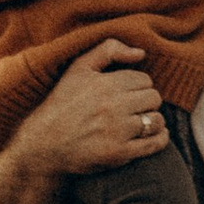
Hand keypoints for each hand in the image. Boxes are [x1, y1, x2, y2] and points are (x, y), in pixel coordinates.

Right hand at [0, 39, 167, 203]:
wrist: (42, 144)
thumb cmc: (62, 103)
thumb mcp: (78, 69)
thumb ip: (108, 50)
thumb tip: (141, 53)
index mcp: (105, 84)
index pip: (144, 79)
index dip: (138, 86)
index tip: (127, 93)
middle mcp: (113, 106)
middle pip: (153, 98)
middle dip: (146, 102)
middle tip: (133, 108)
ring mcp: (117, 131)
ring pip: (156, 120)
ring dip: (152, 120)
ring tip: (140, 122)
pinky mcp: (119, 153)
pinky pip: (155, 143)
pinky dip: (160, 139)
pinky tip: (153, 135)